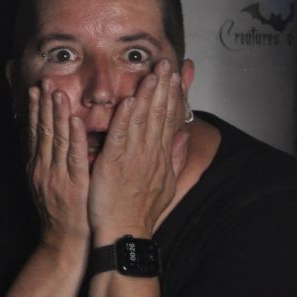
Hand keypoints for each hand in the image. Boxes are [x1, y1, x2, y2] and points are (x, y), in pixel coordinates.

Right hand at [26, 79, 90, 248]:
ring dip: (56, 114)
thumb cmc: (59, 212)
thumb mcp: (44, 184)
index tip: (34, 89)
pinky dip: (75, 137)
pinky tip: (75, 121)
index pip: (34, 132)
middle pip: (42, 130)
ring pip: (56, 139)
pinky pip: (74, 157)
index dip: (34, 109)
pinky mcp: (74, 184)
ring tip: (56, 92)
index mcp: (36, 166)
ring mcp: (57, 175)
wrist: (63, 241)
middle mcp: (43, 168)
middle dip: (42, 104)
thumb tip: (42, 138)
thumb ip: (44, 160)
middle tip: (44, 81)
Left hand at [88, 59, 183, 238]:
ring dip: (146, 95)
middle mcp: (150, 154)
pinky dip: (124, 119)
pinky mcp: (113, 164)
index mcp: (160, 156)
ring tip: (151, 73)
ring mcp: (133, 158)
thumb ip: (174, 156)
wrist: (126, 233)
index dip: (171, 94)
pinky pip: (120, 138)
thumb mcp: (166, 183)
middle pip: (158, 114)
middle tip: (165, 63)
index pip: (168, 118)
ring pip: (141, 121)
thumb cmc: (141, 210)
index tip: (173, 74)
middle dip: (162, 87)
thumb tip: (183, 136)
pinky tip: (128, 101)